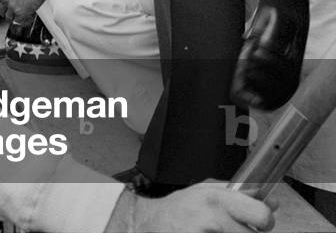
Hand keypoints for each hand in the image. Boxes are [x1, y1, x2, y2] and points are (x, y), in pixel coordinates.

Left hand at [0, 0, 44, 23]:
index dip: (4, 6)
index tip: (7, 8)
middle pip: (2, 11)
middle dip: (9, 12)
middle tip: (16, 12)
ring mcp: (12, 6)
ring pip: (9, 18)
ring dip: (16, 17)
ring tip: (23, 15)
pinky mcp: (20, 13)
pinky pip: (18, 21)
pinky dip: (24, 21)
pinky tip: (28, 17)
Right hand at [131, 183, 275, 232]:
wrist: (150, 224)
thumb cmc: (178, 209)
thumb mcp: (206, 191)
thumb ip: (239, 194)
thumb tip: (271, 201)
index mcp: (217, 199)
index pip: (260, 214)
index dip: (265, 221)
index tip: (260, 223)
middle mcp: (214, 219)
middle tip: (243, 231)